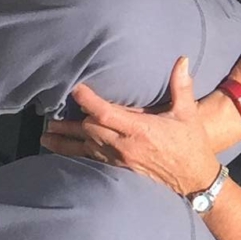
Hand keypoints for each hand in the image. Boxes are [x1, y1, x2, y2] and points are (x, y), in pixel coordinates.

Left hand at [41, 58, 225, 196]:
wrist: (194, 179)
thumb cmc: (191, 144)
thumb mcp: (188, 113)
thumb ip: (181, 85)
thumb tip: (181, 60)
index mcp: (140, 130)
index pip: (106, 114)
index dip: (88, 101)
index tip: (76, 89)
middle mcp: (126, 146)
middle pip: (90, 130)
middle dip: (73, 120)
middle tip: (55, 110)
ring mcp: (120, 160)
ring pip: (85, 147)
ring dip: (66, 139)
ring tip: (46, 134)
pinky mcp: (119, 169)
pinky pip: (91, 161)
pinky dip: (75, 155)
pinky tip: (62, 153)